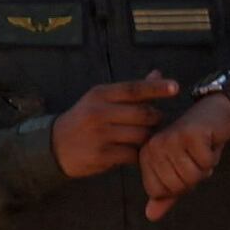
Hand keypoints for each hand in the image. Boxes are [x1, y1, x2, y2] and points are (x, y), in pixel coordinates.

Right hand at [50, 75, 182, 181]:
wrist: (53, 145)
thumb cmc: (84, 119)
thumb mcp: (101, 99)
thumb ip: (131, 90)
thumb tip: (158, 74)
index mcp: (99, 95)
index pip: (134, 89)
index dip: (157, 88)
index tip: (176, 87)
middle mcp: (98, 113)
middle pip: (145, 115)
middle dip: (155, 119)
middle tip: (152, 121)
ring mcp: (99, 135)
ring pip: (142, 136)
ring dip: (147, 138)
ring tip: (139, 137)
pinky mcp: (101, 155)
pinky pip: (133, 154)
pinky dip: (137, 154)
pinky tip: (130, 151)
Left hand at [137, 90, 229, 219]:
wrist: (215, 113)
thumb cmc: (196, 145)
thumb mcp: (181, 171)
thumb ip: (166, 195)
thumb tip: (151, 216)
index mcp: (146, 157)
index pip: (160, 192)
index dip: (180, 186)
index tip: (185, 168)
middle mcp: (154, 147)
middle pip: (178, 185)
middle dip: (195, 177)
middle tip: (196, 158)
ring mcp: (170, 139)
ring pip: (192, 175)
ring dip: (205, 167)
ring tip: (202, 151)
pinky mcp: (190, 134)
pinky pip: (206, 162)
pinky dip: (213, 156)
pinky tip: (209, 142)